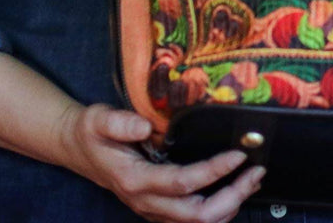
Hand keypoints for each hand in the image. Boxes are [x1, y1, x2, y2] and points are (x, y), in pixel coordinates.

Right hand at [59, 103, 264, 222]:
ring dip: (229, 205)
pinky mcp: (158, 208)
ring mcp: (153, 209)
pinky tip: (232, 191)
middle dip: (232, 196)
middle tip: (255, 173)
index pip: (183, 183)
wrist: (77, 149)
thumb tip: (147, 125)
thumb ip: (120, 123)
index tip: (237, 155)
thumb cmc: (90, 133)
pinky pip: (192, 219)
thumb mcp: (98, 119)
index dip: (213, 172)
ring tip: (251, 180)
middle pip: (198, 215)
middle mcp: (146, 202)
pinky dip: (218, 209)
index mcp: (135, 181)